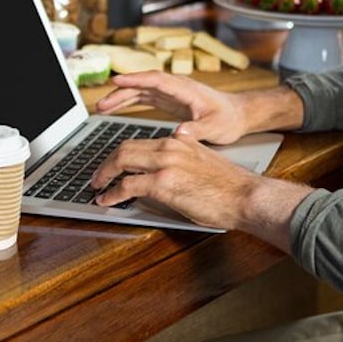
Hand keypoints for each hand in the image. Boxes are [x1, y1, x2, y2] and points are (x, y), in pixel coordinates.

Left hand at [89, 133, 312, 242]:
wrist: (245, 195)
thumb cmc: (228, 187)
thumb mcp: (200, 164)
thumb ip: (178, 164)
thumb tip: (158, 177)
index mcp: (178, 141)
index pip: (139, 142)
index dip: (120, 155)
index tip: (112, 165)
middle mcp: (169, 146)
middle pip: (124, 148)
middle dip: (106, 163)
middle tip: (97, 176)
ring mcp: (166, 163)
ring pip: (122, 161)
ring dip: (104, 175)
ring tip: (97, 187)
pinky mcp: (164, 183)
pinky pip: (128, 186)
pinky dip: (113, 194)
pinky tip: (107, 201)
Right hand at [96, 70, 249, 144]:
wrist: (240, 115)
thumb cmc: (229, 119)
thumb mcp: (216, 127)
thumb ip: (197, 129)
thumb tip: (180, 133)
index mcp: (186, 89)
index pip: (156, 80)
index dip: (135, 80)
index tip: (117, 82)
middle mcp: (176, 87)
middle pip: (143, 85)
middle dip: (121, 92)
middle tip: (101, 103)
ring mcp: (172, 93)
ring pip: (141, 90)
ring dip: (122, 97)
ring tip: (101, 107)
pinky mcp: (170, 100)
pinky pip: (145, 97)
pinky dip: (130, 101)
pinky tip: (117, 108)